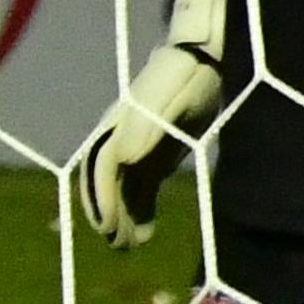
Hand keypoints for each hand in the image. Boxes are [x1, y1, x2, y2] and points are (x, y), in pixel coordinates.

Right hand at [78, 0, 232, 242]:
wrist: (201, 58)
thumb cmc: (185, 76)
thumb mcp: (169, 100)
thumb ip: (146, 128)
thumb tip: (122, 159)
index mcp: (121, 127)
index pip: (102, 168)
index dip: (102, 198)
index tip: (108, 227)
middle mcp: (122, 139)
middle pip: (106, 182)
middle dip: (108, 213)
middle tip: (117, 244)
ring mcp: (138, 147)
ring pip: (122, 187)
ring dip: (122, 215)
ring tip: (128, 245)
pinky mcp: (156, 152)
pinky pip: (141, 185)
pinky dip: (140, 209)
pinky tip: (146, 230)